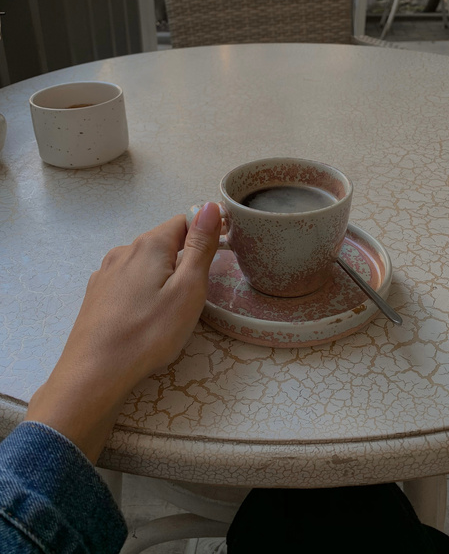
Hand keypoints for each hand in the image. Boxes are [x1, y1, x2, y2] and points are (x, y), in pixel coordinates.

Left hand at [26, 204, 221, 462]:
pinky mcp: (96, 295)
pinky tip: (145, 315)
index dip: (206, 232)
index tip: (221, 254)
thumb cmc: (149, 333)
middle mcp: (124, 251)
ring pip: (144, 263)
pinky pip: (128, 281)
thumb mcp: (188, 289)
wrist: (94, 374)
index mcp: (149, 245)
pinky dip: (143, 290)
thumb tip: (209, 206)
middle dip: (184, 256)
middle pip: (163, 241)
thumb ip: (200, 246)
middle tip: (199, 290)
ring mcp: (106, 273)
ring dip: (163, 274)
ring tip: (173, 307)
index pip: (184, 221)